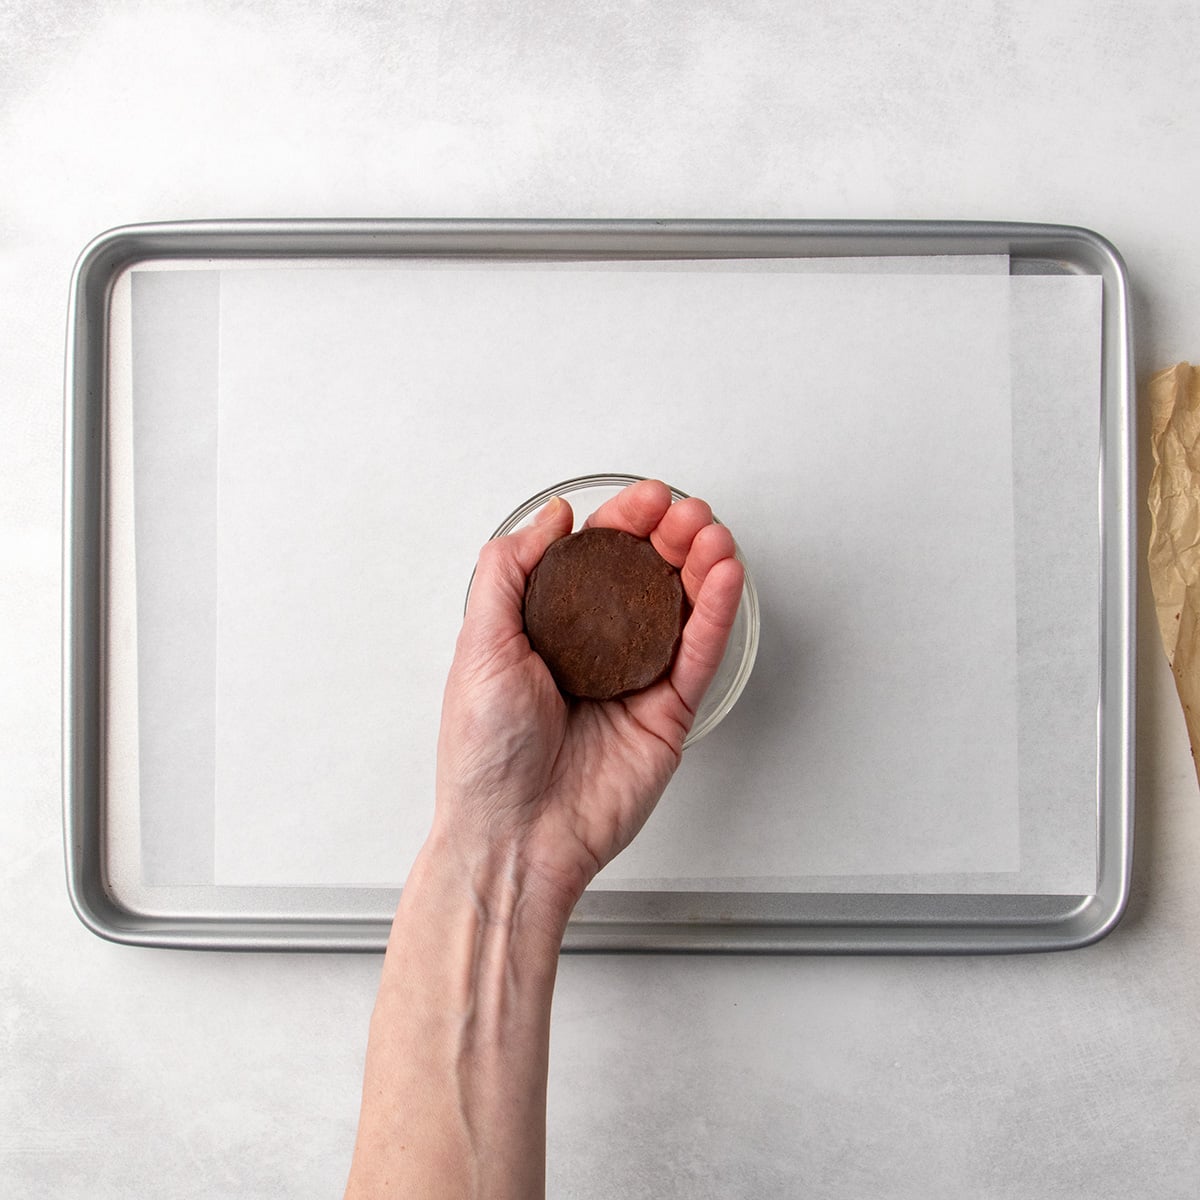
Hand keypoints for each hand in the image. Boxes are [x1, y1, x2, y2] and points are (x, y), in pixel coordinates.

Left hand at [433, 479, 743, 923]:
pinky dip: (716, 614)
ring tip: (713, 534)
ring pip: (681, 610)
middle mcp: (596, 651)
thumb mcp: (479, 645)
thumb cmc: (485, 756)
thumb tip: (552, 517)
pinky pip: (697, 655)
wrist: (512, 837)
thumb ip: (509, 571)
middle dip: (670, 537)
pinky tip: (724, 578)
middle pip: (646, 578)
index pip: (597, 562)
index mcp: (550, 630)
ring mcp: (635, 682)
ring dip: (702, 566)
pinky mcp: (667, 714)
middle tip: (685, 513)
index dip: (624, 525)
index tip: (646, 499)